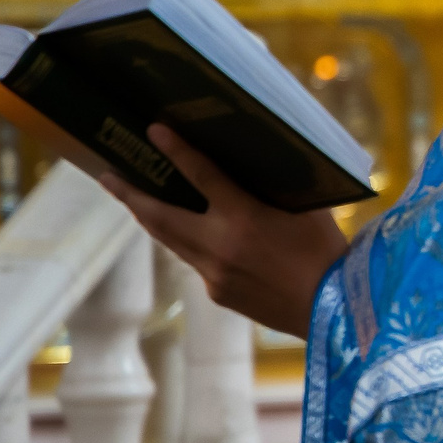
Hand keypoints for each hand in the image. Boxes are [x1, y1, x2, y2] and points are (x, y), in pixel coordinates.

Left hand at [97, 124, 348, 337]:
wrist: (334, 312)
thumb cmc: (328, 253)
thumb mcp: (307, 210)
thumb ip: (277, 188)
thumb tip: (255, 164)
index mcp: (245, 219)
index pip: (203, 176)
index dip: (177, 151)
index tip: (154, 130)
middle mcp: (219, 246)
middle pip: (160, 216)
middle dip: (130, 194)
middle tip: (108, 176)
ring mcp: (213, 273)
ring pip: (171, 240)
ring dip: (149, 218)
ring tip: (132, 200)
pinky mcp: (217, 293)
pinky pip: (195, 261)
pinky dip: (188, 243)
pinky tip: (191, 236)